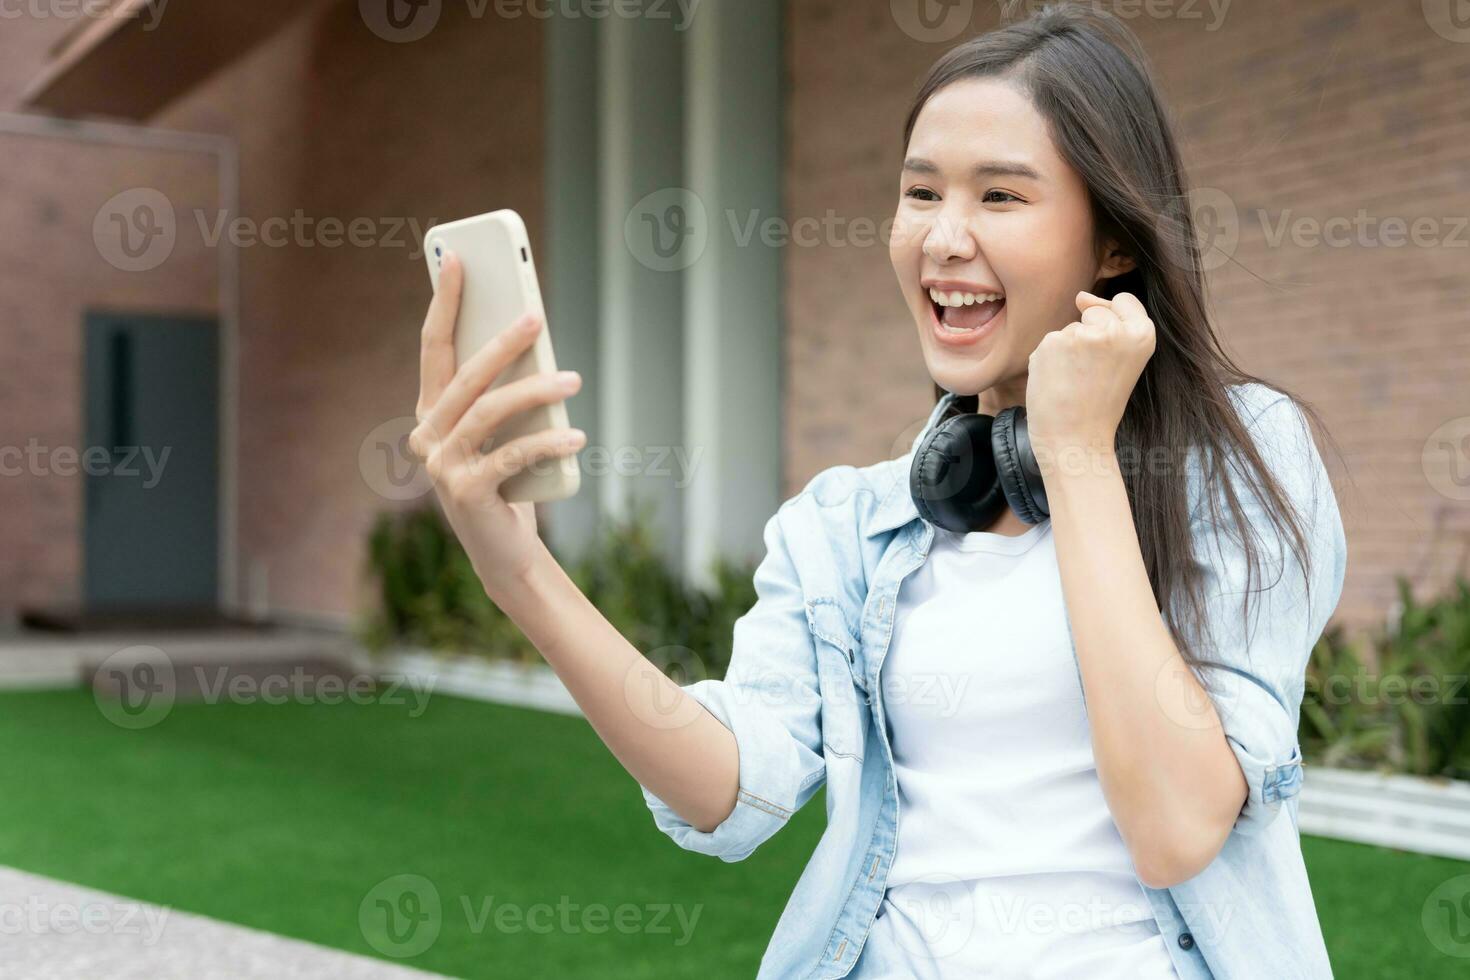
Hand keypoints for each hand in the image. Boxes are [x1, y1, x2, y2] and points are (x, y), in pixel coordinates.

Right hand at [407, 252, 585, 595]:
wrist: (504, 552)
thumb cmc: (509, 481)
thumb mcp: (505, 431)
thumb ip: (505, 390)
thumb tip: (532, 335)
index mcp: (431, 412)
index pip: (434, 346)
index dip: (444, 301)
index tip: (457, 258)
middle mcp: (426, 436)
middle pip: (465, 376)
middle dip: (501, 342)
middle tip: (536, 316)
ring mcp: (441, 466)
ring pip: (488, 413)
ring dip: (535, 391)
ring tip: (573, 380)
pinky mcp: (466, 493)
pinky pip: (511, 456)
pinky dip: (546, 443)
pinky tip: (576, 437)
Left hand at [1025, 290, 1155, 453]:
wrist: (1075, 439)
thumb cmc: (1099, 405)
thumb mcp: (1123, 360)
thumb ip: (1112, 324)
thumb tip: (1081, 296)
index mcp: (1143, 334)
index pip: (1124, 301)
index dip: (1113, 324)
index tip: (1109, 351)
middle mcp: (1115, 330)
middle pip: (1094, 314)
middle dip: (1088, 339)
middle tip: (1092, 376)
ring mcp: (1082, 335)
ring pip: (1070, 329)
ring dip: (1067, 351)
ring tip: (1074, 382)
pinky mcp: (1053, 342)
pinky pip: (1049, 342)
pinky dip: (1048, 360)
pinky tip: (1056, 382)